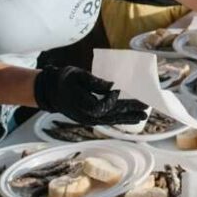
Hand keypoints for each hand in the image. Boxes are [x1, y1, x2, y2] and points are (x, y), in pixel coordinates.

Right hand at [33, 66, 148, 125]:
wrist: (51, 91)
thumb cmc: (65, 80)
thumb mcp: (77, 75)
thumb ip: (94, 81)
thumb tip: (112, 85)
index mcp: (82, 104)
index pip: (103, 106)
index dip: (113, 99)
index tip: (119, 89)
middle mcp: (86, 115)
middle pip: (111, 115)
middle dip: (129, 112)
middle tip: (146, 109)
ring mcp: (88, 119)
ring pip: (111, 120)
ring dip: (128, 118)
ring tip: (143, 116)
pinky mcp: (90, 119)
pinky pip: (108, 121)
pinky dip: (120, 120)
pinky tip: (130, 118)